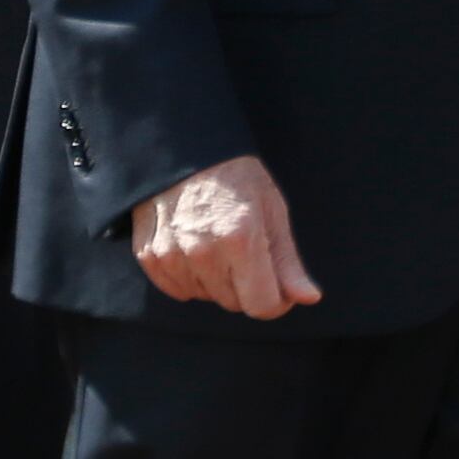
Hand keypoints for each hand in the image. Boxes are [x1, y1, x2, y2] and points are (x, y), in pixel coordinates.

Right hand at [132, 155, 323, 318]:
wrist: (185, 153)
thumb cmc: (237, 180)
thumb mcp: (273, 212)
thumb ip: (288, 262)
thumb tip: (309, 298)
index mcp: (240, 240)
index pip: (262, 306)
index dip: (276, 301)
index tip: (277, 285)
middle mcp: (203, 252)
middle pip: (235, 304)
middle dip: (246, 286)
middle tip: (244, 250)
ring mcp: (172, 256)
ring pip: (207, 297)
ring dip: (217, 282)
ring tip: (217, 244)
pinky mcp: (150, 258)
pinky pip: (178, 290)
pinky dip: (190, 278)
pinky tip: (194, 248)